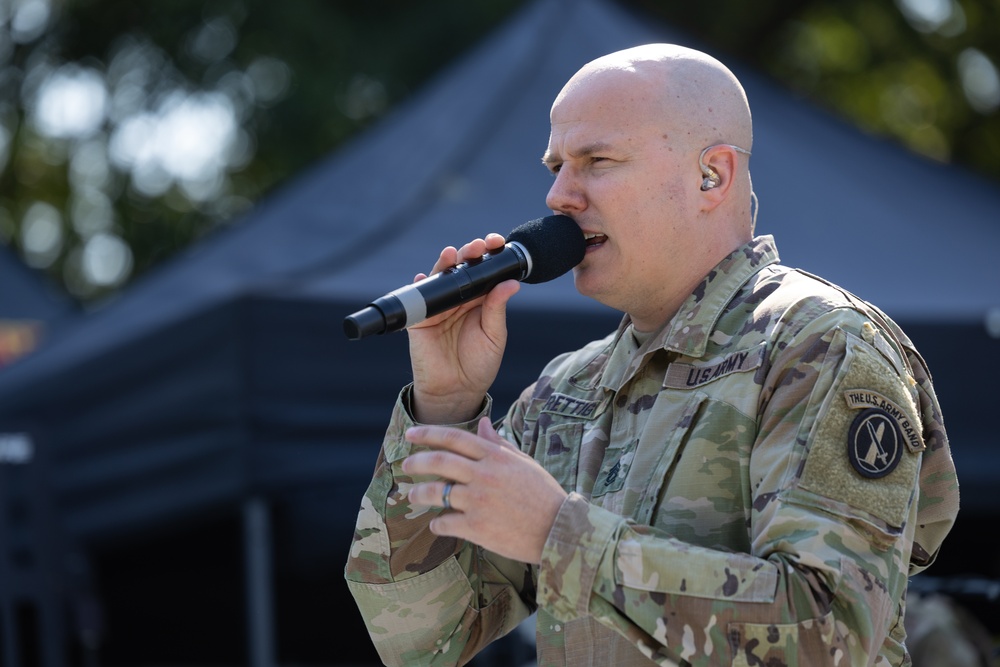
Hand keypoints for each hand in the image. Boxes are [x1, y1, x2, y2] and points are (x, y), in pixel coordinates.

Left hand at [403, 417, 567, 563]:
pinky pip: (445, 523)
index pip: (455, 438)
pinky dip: (437, 524)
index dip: (428, 433)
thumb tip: (483, 423)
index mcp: (495, 457)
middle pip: (439, 461)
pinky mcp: (476, 528)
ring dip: (418, 494)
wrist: (558, 530)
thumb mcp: (524, 463)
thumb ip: (499, 444)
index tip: (410, 433)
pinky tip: (438, 525)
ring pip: (436, 492)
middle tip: (405, 466)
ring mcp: (478, 502)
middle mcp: (484, 475)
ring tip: (412, 497)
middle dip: (416, 462)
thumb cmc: (543, 494)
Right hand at [407, 234, 520, 423]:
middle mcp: (459, 298)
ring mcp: (438, 306)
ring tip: (453, 254)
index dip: (490, 254)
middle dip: (470, 252)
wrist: (457, 391)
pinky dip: (420, 285)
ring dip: (446, 262)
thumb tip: (510, 283)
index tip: (499, 243)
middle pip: (462, 267)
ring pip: (441, 277)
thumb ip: (497, 309)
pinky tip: (424, 277)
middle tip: (479, 246)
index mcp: (480, 299)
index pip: (484, 270)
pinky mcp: (420, 318)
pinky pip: (417, 298)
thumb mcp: (494, 335)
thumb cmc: (479, 364)